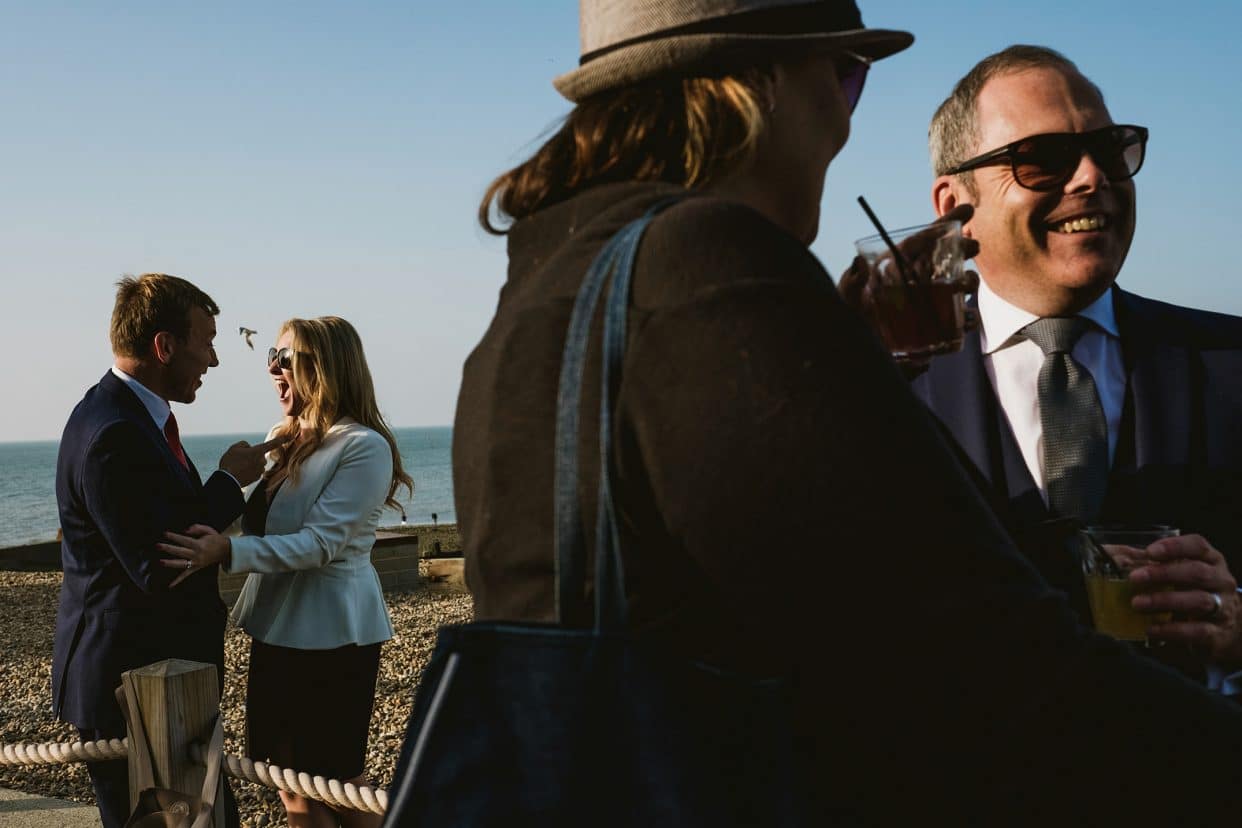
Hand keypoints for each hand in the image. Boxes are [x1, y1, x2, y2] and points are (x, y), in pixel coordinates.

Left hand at [157, 524, 230, 587]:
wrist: (226, 551)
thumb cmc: (216, 539)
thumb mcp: (209, 530)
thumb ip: (197, 528)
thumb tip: (185, 530)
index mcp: (200, 545)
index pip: (184, 540)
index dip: (174, 537)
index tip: (165, 534)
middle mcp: (197, 555)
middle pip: (180, 552)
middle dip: (169, 548)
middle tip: (158, 546)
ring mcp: (196, 562)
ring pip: (181, 563)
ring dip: (171, 563)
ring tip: (161, 562)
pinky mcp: (196, 568)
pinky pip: (186, 575)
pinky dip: (178, 580)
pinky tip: (170, 585)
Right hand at [218, 436, 287, 486]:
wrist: (227, 480)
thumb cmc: (230, 462)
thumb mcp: (234, 448)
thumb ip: (244, 444)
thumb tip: (249, 448)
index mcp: (258, 451)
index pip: (273, 443)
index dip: (282, 439)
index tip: (291, 437)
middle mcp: (262, 461)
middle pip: (259, 455)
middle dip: (251, 455)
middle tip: (239, 459)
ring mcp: (260, 470)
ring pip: (256, 463)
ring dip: (249, 464)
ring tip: (237, 467)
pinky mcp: (257, 478)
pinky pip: (254, 471)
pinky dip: (248, 471)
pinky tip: (240, 472)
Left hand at [838, 204, 980, 365]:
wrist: (856, 350)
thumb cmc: (851, 316)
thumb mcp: (846, 296)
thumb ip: (851, 281)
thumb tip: (859, 263)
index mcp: (901, 264)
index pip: (926, 240)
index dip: (947, 223)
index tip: (968, 210)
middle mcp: (921, 279)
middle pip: (950, 258)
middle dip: (964, 249)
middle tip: (971, 247)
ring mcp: (932, 302)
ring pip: (961, 286)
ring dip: (969, 282)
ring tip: (964, 285)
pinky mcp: (939, 328)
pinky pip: (961, 322)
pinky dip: (968, 321)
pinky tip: (967, 320)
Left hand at [1129, 534, 1241, 663]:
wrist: (1227, 628)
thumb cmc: (1196, 593)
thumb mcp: (1184, 575)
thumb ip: (1160, 567)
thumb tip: (1120, 560)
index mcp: (1211, 561)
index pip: (1198, 546)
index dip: (1174, 547)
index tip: (1150, 552)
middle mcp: (1221, 581)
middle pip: (1197, 572)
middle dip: (1164, 573)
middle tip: (1134, 578)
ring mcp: (1223, 607)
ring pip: (1199, 601)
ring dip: (1165, 601)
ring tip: (1137, 604)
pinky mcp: (1218, 633)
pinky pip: (1196, 631)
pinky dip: (1171, 630)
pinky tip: (1151, 629)